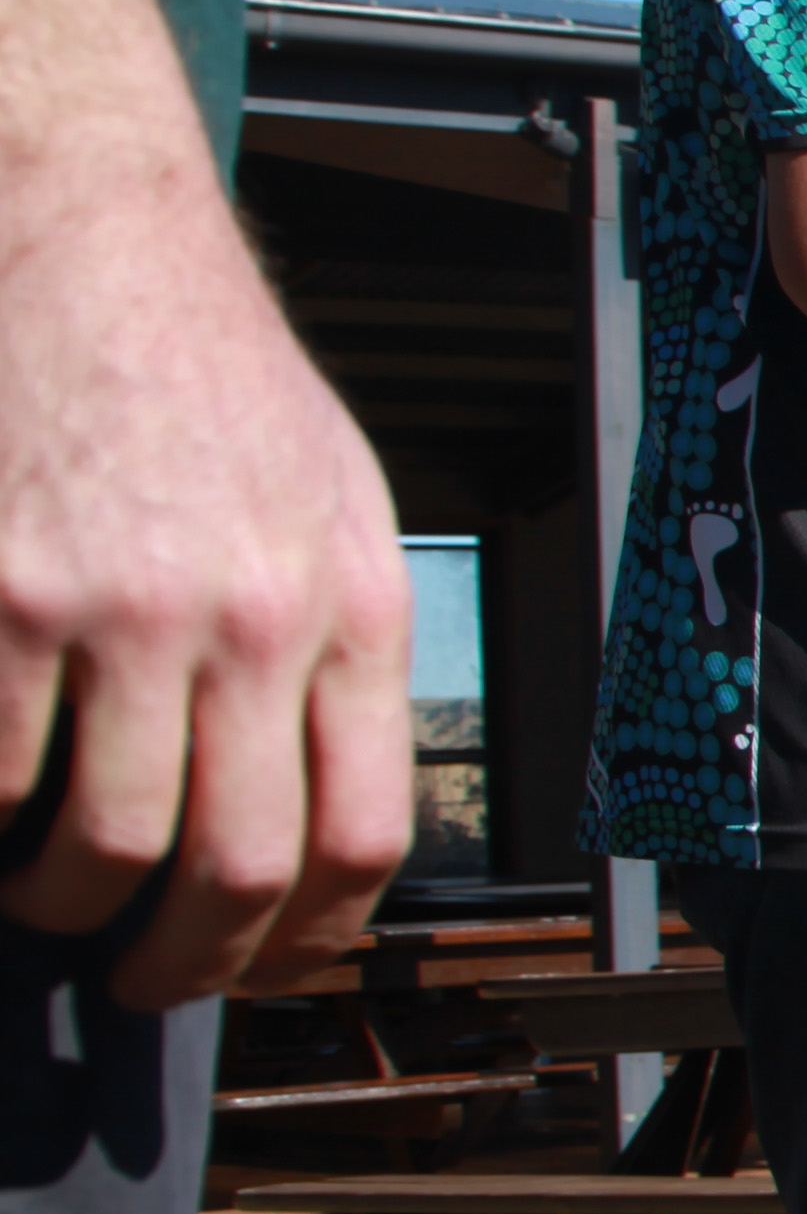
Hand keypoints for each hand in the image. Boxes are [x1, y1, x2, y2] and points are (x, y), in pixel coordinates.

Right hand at [0, 0, 420, 1005]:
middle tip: (141, 977)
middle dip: (182, 962)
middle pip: (234, 871)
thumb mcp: (335, 506)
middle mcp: (249, 620)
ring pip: (99, 845)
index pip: (362, 837)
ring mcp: (116, 609)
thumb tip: (324, 815)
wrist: (90, 236)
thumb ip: (334, 652)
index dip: (305, 938)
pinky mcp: (0, 596)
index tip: (257, 963)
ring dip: (63, 902)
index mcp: (353, 607)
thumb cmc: (207, 378)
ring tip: (46, 892)